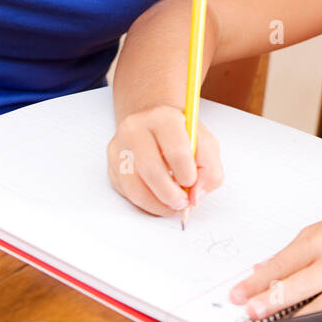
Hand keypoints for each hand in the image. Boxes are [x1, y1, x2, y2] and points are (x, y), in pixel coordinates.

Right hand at [107, 106, 223, 216]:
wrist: (155, 127)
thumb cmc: (182, 137)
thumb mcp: (205, 144)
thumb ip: (210, 169)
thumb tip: (196, 196)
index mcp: (164, 118)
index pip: (176, 150)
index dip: (187, 174)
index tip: (192, 183)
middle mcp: (136, 128)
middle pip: (151, 170)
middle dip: (171, 194)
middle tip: (183, 202)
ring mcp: (119, 147)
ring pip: (135, 186)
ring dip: (158, 203)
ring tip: (173, 204)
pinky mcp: (111, 165)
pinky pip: (127, 193)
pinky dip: (146, 203)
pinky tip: (158, 198)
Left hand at [229, 211, 321, 318]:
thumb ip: (302, 253)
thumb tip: (266, 270)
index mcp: (319, 234)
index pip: (279, 259)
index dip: (255, 279)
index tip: (237, 292)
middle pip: (285, 273)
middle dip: (259, 292)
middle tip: (240, 305)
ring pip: (301, 291)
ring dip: (276, 304)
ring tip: (257, 316)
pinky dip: (306, 317)